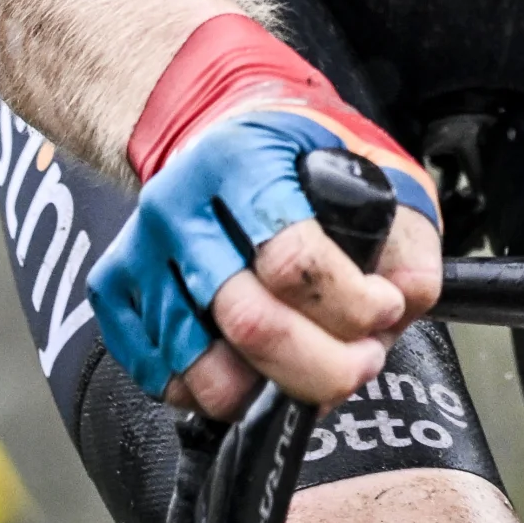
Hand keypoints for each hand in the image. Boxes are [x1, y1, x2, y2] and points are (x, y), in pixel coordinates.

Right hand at [86, 108, 446, 410]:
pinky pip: (163, 377)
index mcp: (242, 162)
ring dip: (272, 392)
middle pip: (249, 322)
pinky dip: (217, 394)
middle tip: (359, 365)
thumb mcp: (375, 168)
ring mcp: (138, 252)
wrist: (213, 128)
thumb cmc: (300, 156)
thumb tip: (409, 302)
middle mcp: (178, 206)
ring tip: (313, 374)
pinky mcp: (114, 291)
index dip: (350, 305)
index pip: (293, 261)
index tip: (385, 312)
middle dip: (321, 366)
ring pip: (202, 365)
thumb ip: (406, 236)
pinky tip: (256, 370)